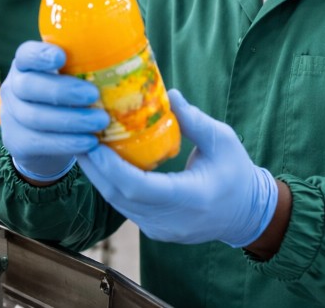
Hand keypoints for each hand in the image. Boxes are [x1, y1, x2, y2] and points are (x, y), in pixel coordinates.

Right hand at [1, 41, 110, 181]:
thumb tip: (137, 55)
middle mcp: (15, 86)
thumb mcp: (72, 76)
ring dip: (71, 120)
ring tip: (100, 122)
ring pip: (35, 117)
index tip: (62, 57)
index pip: (26, 54)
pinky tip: (89, 142)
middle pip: (29, 86)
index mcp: (28, 64)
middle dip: (62, 91)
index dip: (40, 55)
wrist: (43, 134)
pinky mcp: (17, 141)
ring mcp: (12, 115)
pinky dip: (67, 143)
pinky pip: (40, 142)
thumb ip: (89, 65)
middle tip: (93, 95)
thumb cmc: (68, 96)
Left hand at [76, 89, 277, 247]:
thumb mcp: (223, 140)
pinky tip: (102, 162)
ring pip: (118, 204)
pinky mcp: (153, 230)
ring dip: (99, 175)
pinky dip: (111, 183)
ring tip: (84, 145)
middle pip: (120, 197)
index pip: (140, 188)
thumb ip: (194, 120)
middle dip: (96, 167)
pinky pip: (125, 207)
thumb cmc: (237, 173)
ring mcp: (160, 230)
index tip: (94, 144)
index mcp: (191, 199)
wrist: (246, 214)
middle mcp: (171, 221)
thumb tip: (168, 93)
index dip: (112, 168)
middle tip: (78, 137)